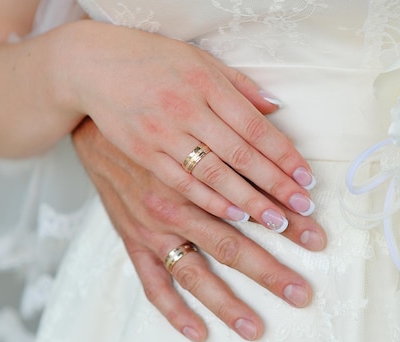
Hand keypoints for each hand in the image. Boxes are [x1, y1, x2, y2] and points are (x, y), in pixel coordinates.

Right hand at [59, 20, 315, 233]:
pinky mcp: (143, 155)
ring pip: (214, 176)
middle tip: (304, 211)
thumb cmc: (153, 61)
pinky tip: (235, 217)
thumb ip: (239, 86)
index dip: (285, 156)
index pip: (255, 128)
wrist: (91, 67)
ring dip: (249, 202)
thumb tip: (276, 108)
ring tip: (278, 222)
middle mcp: (187, 110)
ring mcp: (163, 136)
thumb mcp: (200, 61)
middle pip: (241, 155)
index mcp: (206, 84)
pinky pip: (182, 184)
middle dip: (276, 186)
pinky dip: (210, 202)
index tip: (307, 180)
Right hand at [72, 117, 325, 341]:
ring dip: (226, 303)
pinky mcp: (134, 242)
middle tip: (302, 294)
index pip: (253, 205)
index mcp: (197, 175)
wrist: (94, 127)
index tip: (317, 236)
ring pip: (195, 274)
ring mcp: (154, 230)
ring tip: (256, 328)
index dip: (289, 220)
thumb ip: (236, 113)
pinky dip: (173, 311)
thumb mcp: (193, 110)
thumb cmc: (154, 120)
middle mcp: (177, 208)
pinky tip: (198, 333)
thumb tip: (276, 108)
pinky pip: (153, 285)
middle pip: (231, 247)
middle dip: (270, 271)